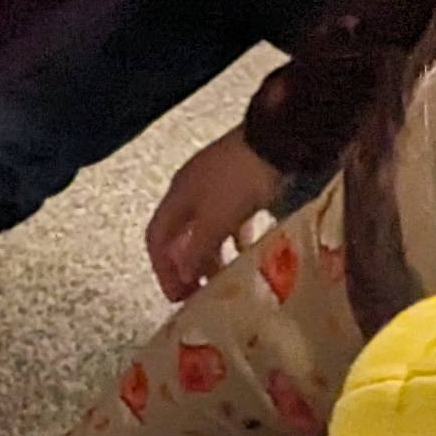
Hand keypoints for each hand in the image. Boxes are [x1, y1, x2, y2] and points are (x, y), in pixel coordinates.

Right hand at [146, 130, 284, 304]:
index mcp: (176, 197)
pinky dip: (236, 236)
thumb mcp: (215, 222)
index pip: (156, 240)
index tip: (178, 296)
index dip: (162, 270)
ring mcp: (217, 183)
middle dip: (189, 266)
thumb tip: (184, 275)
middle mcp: (191, 190)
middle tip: (202, 291)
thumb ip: (196, 252)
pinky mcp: (242, 179)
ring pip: (206, 227)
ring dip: (213, 254)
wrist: (279, 139)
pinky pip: (231, 216)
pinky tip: (250, 248)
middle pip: (181, 235)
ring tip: (227, 276)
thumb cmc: (240, 180)